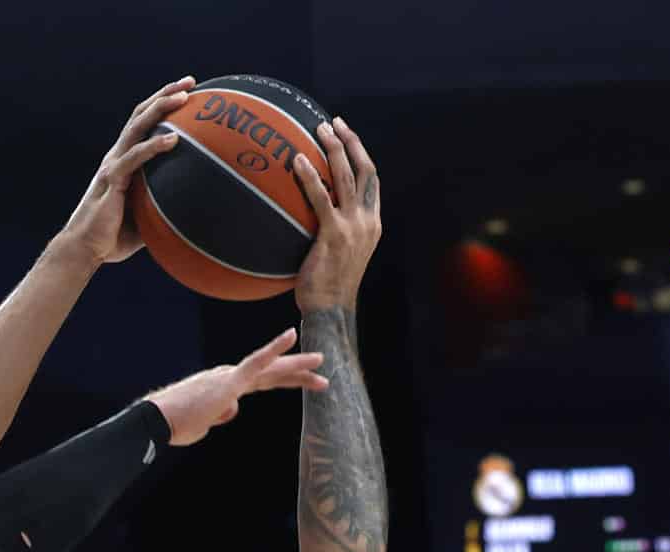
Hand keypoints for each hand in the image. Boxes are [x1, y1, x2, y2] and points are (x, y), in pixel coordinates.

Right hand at [56, 76, 192, 266]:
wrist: (83, 251)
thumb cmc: (111, 239)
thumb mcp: (144, 218)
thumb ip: (161, 205)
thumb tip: (190, 209)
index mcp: (122, 161)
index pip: (142, 124)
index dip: (161, 104)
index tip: (187, 92)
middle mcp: (116, 157)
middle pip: (141, 115)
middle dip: (165, 94)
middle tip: (190, 82)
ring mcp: (112, 166)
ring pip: (137, 127)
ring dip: (161, 108)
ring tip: (184, 97)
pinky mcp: (111, 180)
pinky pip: (135, 158)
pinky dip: (154, 146)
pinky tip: (173, 140)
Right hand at [145, 329, 327, 445]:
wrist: (157, 421)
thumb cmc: (174, 425)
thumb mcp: (202, 424)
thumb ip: (218, 415)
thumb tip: (229, 411)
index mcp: (224, 388)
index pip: (259, 382)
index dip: (282, 381)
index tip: (300, 383)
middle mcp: (228, 377)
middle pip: (269, 373)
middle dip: (296, 372)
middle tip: (321, 372)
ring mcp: (229, 377)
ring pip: (270, 368)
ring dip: (297, 364)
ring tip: (321, 360)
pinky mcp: (229, 381)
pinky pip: (257, 361)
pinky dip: (274, 349)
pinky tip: (291, 335)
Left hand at [292, 117, 381, 312]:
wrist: (331, 311)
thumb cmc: (327, 287)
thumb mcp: (339, 255)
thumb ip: (333, 233)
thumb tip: (310, 220)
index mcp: (372, 223)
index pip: (371, 181)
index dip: (361, 156)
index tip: (347, 137)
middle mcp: (367, 220)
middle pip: (364, 170)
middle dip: (351, 142)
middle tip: (333, 123)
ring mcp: (353, 226)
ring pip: (347, 176)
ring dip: (334, 149)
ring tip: (319, 130)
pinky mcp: (333, 234)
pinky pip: (320, 198)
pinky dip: (310, 177)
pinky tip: (297, 161)